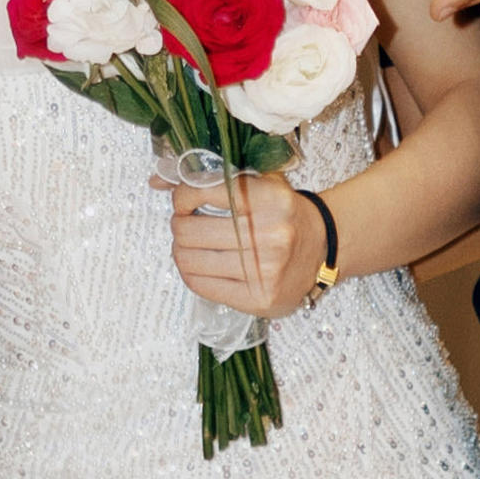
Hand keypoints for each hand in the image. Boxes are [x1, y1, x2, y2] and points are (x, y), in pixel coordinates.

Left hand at [156, 165, 332, 321]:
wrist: (324, 248)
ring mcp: (266, 270)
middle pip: (188, 230)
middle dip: (179, 225)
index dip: (181, 198)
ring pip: (189, 259)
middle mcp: (270, 234)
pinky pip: (201, 286)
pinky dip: (191, 273)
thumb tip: (155, 182)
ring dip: (182, 250)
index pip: (199, 193)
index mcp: (269, 197)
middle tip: (186, 224)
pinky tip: (200, 264)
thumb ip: (210, 180)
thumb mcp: (258, 184)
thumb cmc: (284, 213)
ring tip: (192, 245)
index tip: (184, 202)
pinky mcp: (259, 298)